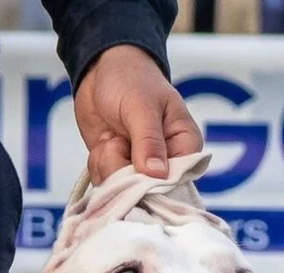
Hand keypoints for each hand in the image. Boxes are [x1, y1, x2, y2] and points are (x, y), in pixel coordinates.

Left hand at [74, 45, 202, 184]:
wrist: (99, 69)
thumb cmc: (130, 78)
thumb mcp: (141, 106)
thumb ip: (149, 141)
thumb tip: (158, 175)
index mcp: (185, 147)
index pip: (178, 182)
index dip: (155, 184)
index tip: (135, 167)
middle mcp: (166, 164)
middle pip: (149, 194)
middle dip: (125, 173)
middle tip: (117, 143)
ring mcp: (140, 171)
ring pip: (124, 192)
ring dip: (109, 166)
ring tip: (111, 139)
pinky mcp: (119, 172)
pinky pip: (107, 185)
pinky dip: (99, 166)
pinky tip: (103, 145)